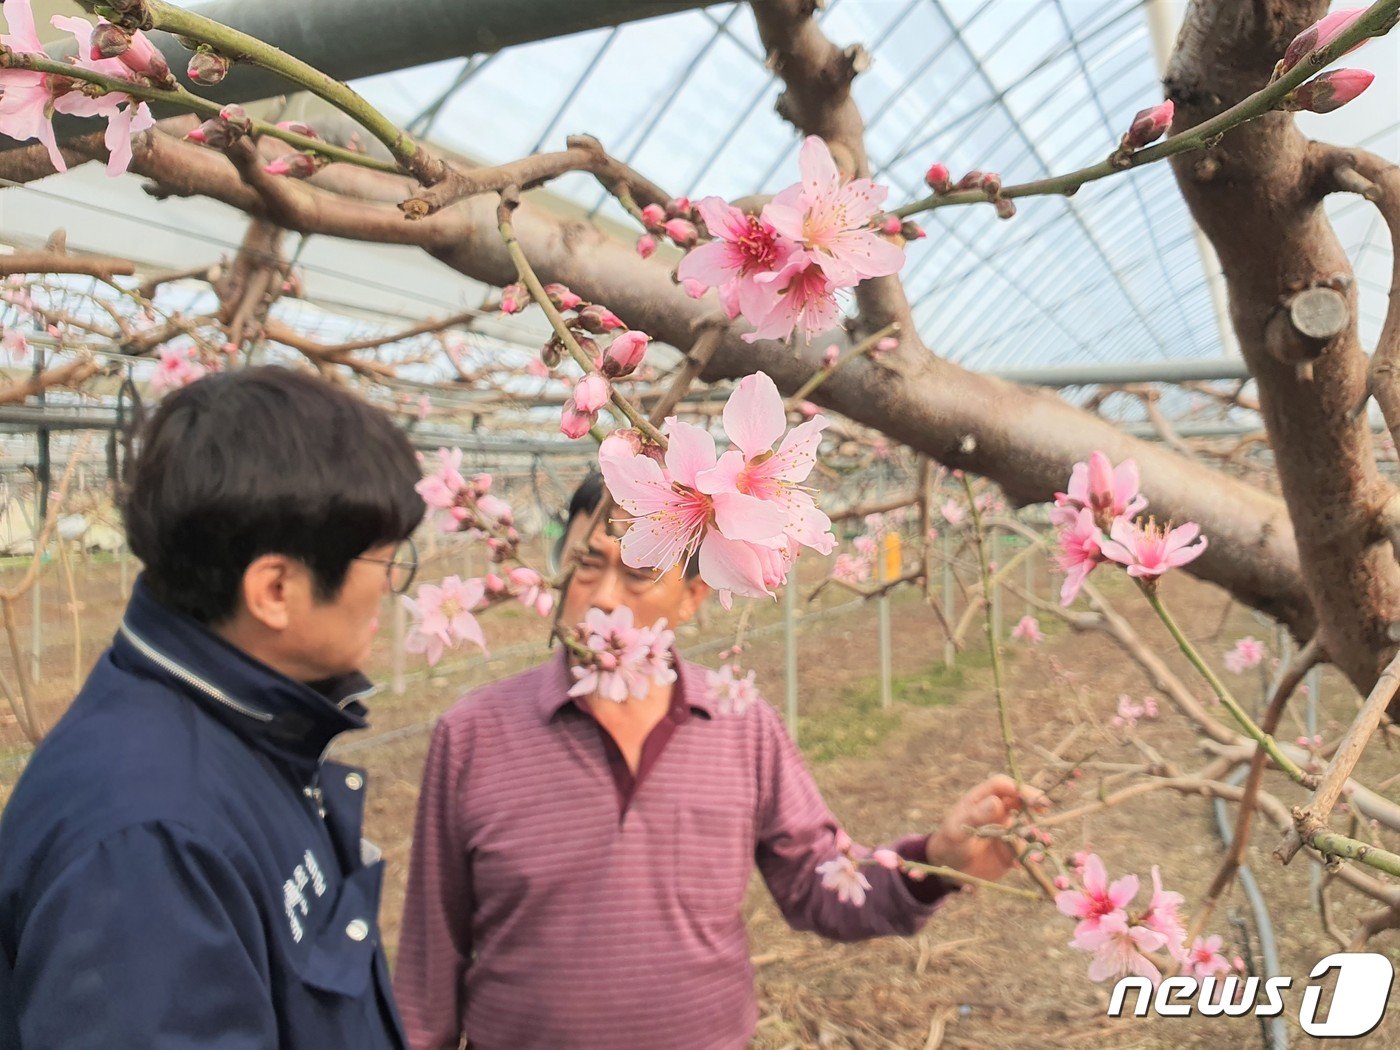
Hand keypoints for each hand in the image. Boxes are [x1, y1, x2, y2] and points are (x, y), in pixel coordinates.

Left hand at [924, 774, 1046, 882]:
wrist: (949, 870)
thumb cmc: (948, 844)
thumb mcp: (957, 831)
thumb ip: (976, 817)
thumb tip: (997, 802)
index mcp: (981, 799)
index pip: (1002, 785)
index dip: (1019, 788)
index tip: (1033, 798)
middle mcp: (997, 811)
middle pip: (1021, 801)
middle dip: (1035, 804)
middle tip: (1046, 810)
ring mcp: (1006, 829)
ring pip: (1028, 824)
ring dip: (1038, 830)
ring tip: (1044, 839)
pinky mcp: (1013, 849)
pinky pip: (1028, 848)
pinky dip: (1034, 852)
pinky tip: (1034, 859)